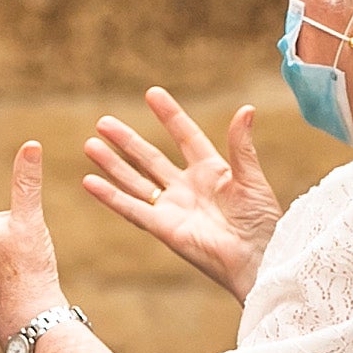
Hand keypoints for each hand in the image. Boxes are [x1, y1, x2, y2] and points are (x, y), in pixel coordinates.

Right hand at [79, 89, 282, 298]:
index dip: (169, 115)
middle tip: (104, 122)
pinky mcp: (164, 228)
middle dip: (127, 140)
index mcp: (211, 171)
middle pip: (150, 158)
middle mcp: (188, 188)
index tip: (152, 93)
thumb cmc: (262, 223)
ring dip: (113, 164)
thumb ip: (241, 146)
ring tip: (90, 144)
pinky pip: (132, 208)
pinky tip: (90, 181)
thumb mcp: (251, 179)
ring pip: (136, 181)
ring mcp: (173, 208)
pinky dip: (110, 196)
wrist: (258, 259)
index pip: (185, 136)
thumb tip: (246, 110)